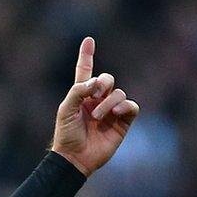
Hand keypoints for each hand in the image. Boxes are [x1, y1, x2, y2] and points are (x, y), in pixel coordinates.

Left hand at [50, 37, 139, 175]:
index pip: (85, 70)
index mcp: (81, 94)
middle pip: (108, 78)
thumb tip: (96, 82)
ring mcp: (111, 110)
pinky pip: (131, 106)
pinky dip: (124, 107)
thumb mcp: (66, 109)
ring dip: (108, 102)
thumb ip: (78, 90)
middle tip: (94, 94)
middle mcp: (97, 99)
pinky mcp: (123, 121)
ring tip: (97, 116)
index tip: (88, 40)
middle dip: (103, 82)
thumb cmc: (67, 134)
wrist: (75, 157)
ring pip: (119, 93)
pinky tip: (115, 113)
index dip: (87, 55)